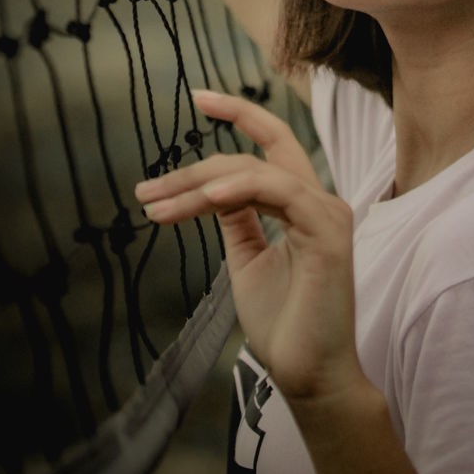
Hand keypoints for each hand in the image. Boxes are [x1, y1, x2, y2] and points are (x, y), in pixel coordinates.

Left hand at [134, 91, 362, 402]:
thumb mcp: (247, 260)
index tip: (197, 97)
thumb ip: (238, 220)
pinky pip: (281, 193)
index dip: (237, 115)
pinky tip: (206, 199)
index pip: (272, 143)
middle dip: (195, 166)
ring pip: (256, 172)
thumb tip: (213, 190)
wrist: (308, 376)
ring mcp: (326, 213)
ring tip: (158, 207)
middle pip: (255, 154)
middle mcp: (317, 200)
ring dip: (201, 185)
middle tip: (146, 191)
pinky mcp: (328, 233)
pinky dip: (241, 189)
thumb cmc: (283, 323)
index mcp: (301, 202)